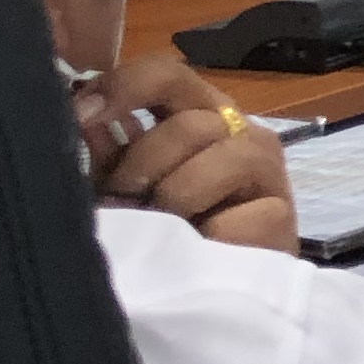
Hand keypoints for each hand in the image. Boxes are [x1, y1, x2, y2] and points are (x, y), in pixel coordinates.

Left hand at [77, 53, 296, 251]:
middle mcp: (238, 129)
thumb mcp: (124, 185)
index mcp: (198, 112)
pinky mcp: (281, 215)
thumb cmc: (164, 226)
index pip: (168, 73)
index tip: (84, 115)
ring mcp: (267, 170)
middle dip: (145, 167)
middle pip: (191, 124)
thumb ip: (107, 152)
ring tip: (164, 227)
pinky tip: (198, 247)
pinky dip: (207, 236)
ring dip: (179, 197)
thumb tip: (82, 116)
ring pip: (223, 158)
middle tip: (124, 202)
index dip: (125, 87)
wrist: (208, 289)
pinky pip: (237, 216)